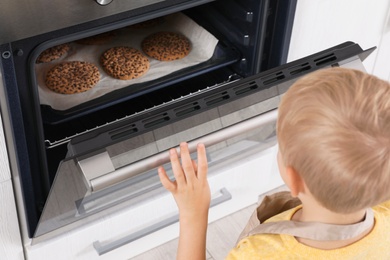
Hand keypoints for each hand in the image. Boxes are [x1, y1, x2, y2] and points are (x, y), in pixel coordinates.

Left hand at [158, 142, 209, 259]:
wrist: (195, 215)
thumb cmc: (201, 200)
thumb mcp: (205, 185)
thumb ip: (199, 173)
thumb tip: (193, 160)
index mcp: (202, 182)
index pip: (203, 165)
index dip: (202, 154)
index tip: (199, 145)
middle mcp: (192, 184)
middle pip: (188, 167)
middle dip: (185, 154)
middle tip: (183, 144)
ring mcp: (183, 188)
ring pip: (178, 173)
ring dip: (174, 161)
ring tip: (172, 151)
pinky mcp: (176, 192)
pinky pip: (168, 184)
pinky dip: (163, 176)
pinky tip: (160, 168)